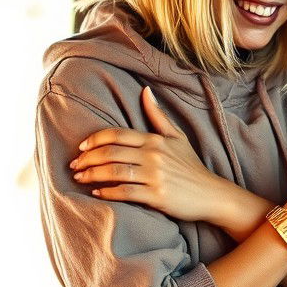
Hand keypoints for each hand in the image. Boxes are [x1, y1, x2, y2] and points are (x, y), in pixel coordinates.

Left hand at [70, 87, 234, 222]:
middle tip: (74, 165)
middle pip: (111, 153)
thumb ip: (158, 116)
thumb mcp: (178, 137)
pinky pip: (125, 193)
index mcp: (155, 140)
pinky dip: (108, 193)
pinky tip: (97, 193)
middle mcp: (154, 156)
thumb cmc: (191, 166)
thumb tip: (145, 91)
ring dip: (92, 175)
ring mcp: (155, 176)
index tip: (82, 147)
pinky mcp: (157, 196)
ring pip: (114, 172)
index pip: (117, 135)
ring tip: (79, 178)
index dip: (95, 139)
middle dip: (87, 159)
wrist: (212, 194)